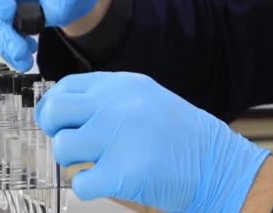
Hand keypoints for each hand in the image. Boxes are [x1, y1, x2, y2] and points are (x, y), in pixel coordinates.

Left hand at [35, 72, 270, 211]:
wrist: (220, 166)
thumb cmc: (180, 136)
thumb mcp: (144, 99)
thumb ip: (105, 99)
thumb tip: (60, 110)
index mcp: (121, 84)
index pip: (65, 88)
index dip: (52, 107)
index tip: (54, 122)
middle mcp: (116, 104)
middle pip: (55, 113)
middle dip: (55, 131)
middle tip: (70, 144)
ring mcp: (119, 136)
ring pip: (63, 148)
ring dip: (73, 161)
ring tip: (96, 163)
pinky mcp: (122, 172)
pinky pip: (80, 182)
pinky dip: (88, 187)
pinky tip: (106, 182)